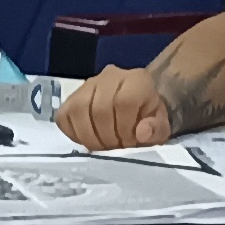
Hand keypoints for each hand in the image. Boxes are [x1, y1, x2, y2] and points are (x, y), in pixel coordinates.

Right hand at [55, 64, 169, 149]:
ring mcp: (87, 85)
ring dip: (90, 137)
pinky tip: (88, 140)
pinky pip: (64, 116)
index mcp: (137, 80)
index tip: (130, 142)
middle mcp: (110, 76)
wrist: (136, 107)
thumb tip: (141, 132)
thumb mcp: (160, 127)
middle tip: (115, 148)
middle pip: (99, 109)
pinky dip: (74, 134)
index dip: (124, 128)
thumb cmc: (148, 120)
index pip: (124, 102)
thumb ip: (156, 129)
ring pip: (78, 111)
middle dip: (107, 137)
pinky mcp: (71, 97)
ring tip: (102, 147)